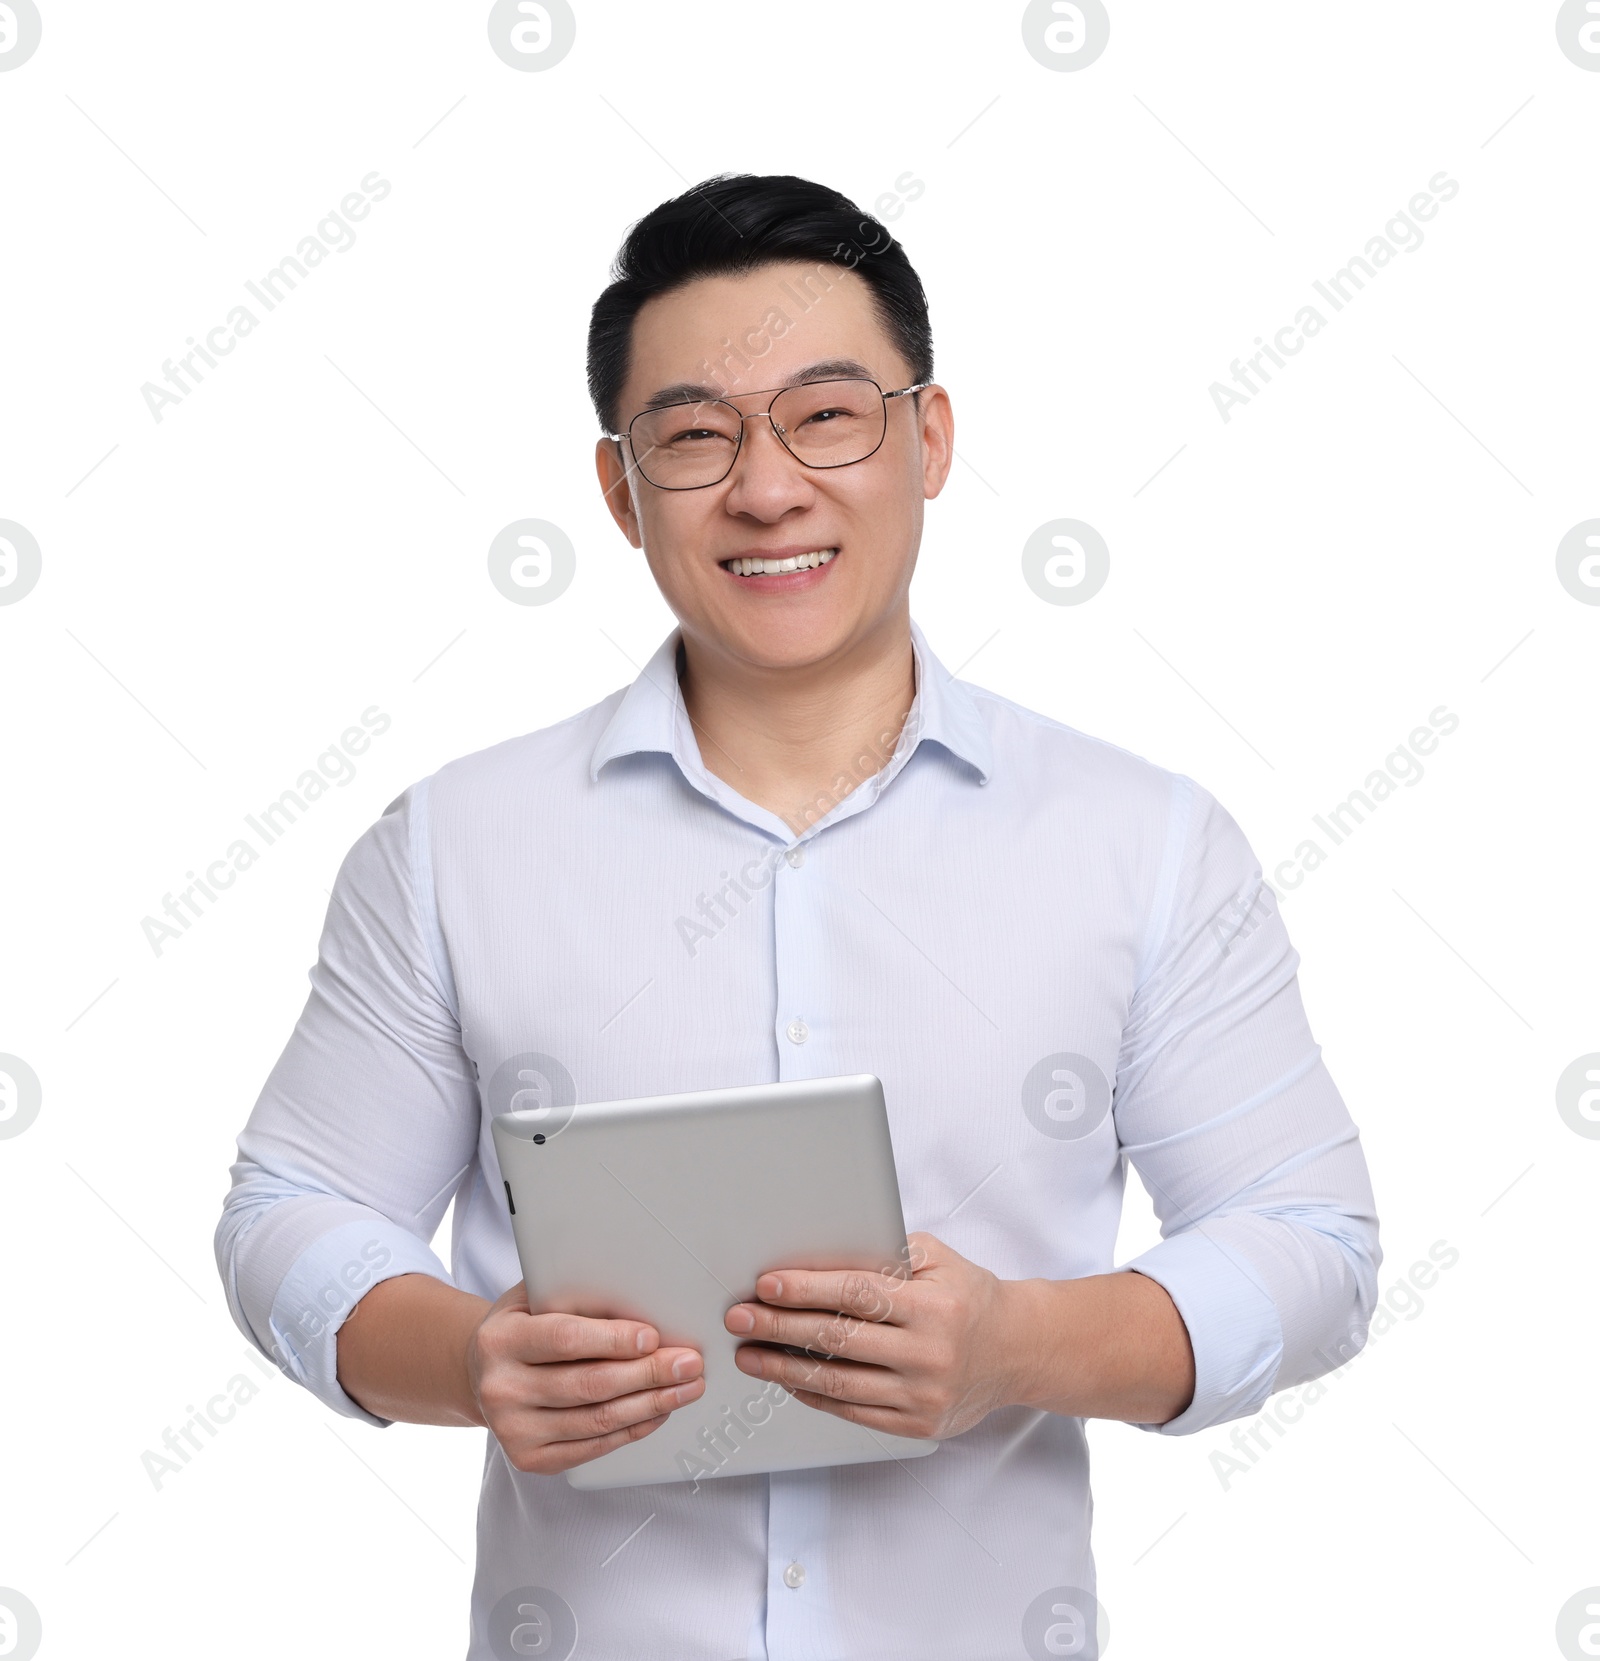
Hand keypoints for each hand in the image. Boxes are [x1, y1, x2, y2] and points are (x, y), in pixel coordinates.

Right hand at [467, 1282, 705, 1473]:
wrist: (479, 1372)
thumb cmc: (521, 1326)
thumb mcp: (534, 1298)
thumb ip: (575, 1295)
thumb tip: (641, 1296)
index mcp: (501, 1341)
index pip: (565, 1341)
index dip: (613, 1340)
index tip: (652, 1337)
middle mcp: (502, 1389)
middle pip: (589, 1385)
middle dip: (649, 1374)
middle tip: (689, 1363)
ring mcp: (514, 1430)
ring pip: (597, 1420)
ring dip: (651, 1404)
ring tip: (686, 1388)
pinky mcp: (530, 1459)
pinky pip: (593, 1447)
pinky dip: (632, 1429)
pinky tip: (657, 1412)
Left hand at [723, 1231, 1021, 1440]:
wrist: (1019, 1350)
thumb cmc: (969, 1296)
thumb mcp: (938, 1260)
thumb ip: (884, 1254)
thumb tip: (818, 1253)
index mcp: (933, 1307)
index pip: (857, 1295)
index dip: (807, 1289)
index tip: (765, 1284)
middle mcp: (929, 1354)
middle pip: (838, 1341)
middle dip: (779, 1327)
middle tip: (739, 1318)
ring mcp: (922, 1395)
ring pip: (838, 1384)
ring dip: (784, 1368)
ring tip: (748, 1354)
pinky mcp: (917, 1425)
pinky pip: (852, 1412)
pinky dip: (814, 1395)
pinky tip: (787, 1379)